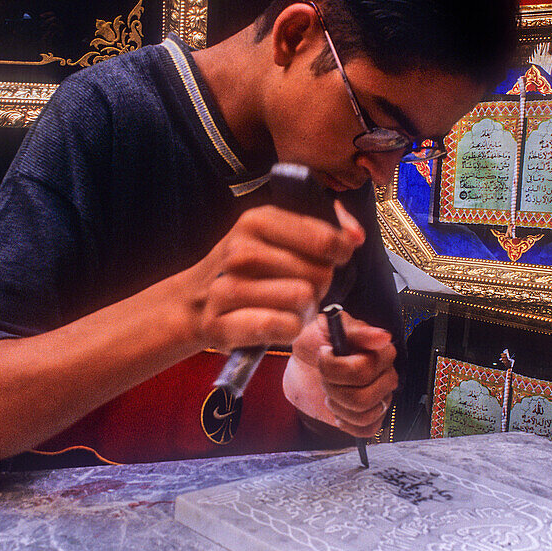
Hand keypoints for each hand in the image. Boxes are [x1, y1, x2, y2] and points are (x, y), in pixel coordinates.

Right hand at [191, 201, 364, 350]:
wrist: (195, 301)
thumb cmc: (250, 270)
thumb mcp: (279, 236)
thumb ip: (324, 229)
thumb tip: (356, 235)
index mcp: (257, 221)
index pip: (325, 239)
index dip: (339, 254)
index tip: (334, 258)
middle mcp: (240, 251)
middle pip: (319, 273)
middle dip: (320, 286)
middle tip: (301, 289)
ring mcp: (226, 288)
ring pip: (302, 299)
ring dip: (305, 311)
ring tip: (288, 308)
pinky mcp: (220, 324)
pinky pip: (281, 326)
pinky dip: (289, 329)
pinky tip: (278, 325)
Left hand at [283, 310, 397, 437]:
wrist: (304, 363)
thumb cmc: (317, 341)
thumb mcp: (328, 327)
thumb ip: (355, 331)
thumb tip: (382, 337)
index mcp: (381, 351)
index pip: (362, 372)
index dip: (333, 367)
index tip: (323, 352)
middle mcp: (387, 375)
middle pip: (362, 398)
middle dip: (333, 388)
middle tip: (325, 375)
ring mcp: (381, 398)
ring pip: (363, 415)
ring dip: (337, 404)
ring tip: (331, 390)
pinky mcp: (373, 417)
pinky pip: (367, 430)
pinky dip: (346, 422)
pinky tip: (338, 408)